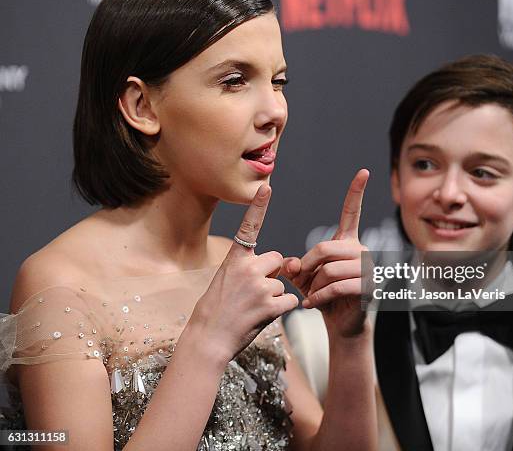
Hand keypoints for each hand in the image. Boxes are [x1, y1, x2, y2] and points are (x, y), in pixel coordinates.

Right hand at [190, 185, 298, 361]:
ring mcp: (260, 287)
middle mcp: (248, 269)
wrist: (207, 339)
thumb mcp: (226, 282)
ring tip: (252, 309)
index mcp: (234, 260)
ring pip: (283, 284)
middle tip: (254, 293)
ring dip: (274, 297)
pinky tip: (262, 317)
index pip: (249, 227)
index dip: (258, 206)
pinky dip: (281, 310)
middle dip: (273, 273)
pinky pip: (289, 301)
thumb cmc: (215, 312)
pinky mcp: (270, 305)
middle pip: (278, 260)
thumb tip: (281, 265)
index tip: (266, 187)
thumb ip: (250, 269)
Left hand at [288, 169, 371, 337]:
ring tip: (310, 295)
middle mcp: (360, 250)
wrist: (341, 323)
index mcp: (347, 241)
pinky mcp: (368, 288)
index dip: (356, 192)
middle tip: (300, 280)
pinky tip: (310, 304)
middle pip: (325, 247)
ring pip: (330, 270)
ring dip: (314, 285)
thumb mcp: (304, 277)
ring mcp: (367, 269)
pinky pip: (336, 287)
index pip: (351, 212)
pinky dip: (318, 298)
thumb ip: (295, 266)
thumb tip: (290, 263)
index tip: (363, 171)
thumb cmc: (322, 295)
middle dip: (307, 266)